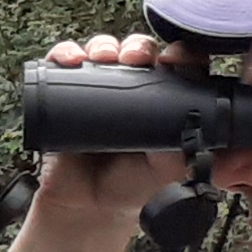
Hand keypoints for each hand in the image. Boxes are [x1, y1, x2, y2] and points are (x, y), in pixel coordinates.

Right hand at [31, 32, 197, 225]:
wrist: (89, 206)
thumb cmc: (133, 186)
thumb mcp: (170, 168)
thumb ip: (182, 149)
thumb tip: (189, 125)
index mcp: (164, 100)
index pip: (176, 65)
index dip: (177, 55)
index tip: (173, 60)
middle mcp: (132, 88)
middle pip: (138, 51)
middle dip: (137, 47)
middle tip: (135, 58)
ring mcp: (96, 89)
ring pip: (102, 51)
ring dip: (103, 45)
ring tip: (101, 56)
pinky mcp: (62, 94)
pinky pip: (62, 64)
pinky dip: (64, 53)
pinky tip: (68, 58)